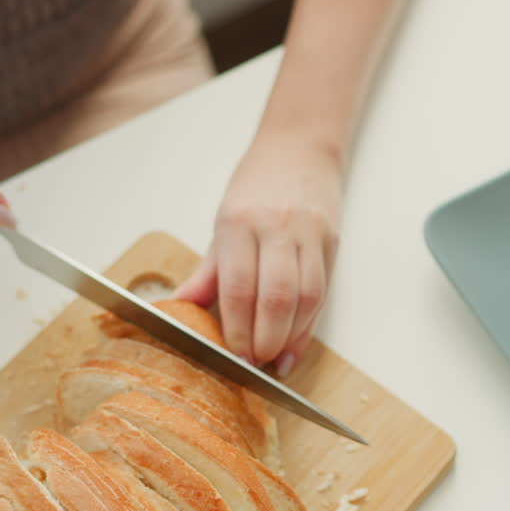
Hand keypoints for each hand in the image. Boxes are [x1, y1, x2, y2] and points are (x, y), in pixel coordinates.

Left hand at [174, 134, 341, 376]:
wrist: (300, 147)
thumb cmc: (256, 187)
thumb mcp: (222, 225)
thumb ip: (206, 274)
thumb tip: (177, 309)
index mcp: (240, 223)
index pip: (239, 286)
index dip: (238, 327)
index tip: (233, 354)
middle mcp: (278, 228)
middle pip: (276, 297)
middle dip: (265, 339)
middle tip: (253, 363)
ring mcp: (310, 234)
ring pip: (306, 298)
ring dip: (290, 337)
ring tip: (274, 360)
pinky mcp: (332, 242)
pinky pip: (323, 293)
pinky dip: (309, 325)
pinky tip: (295, 344)